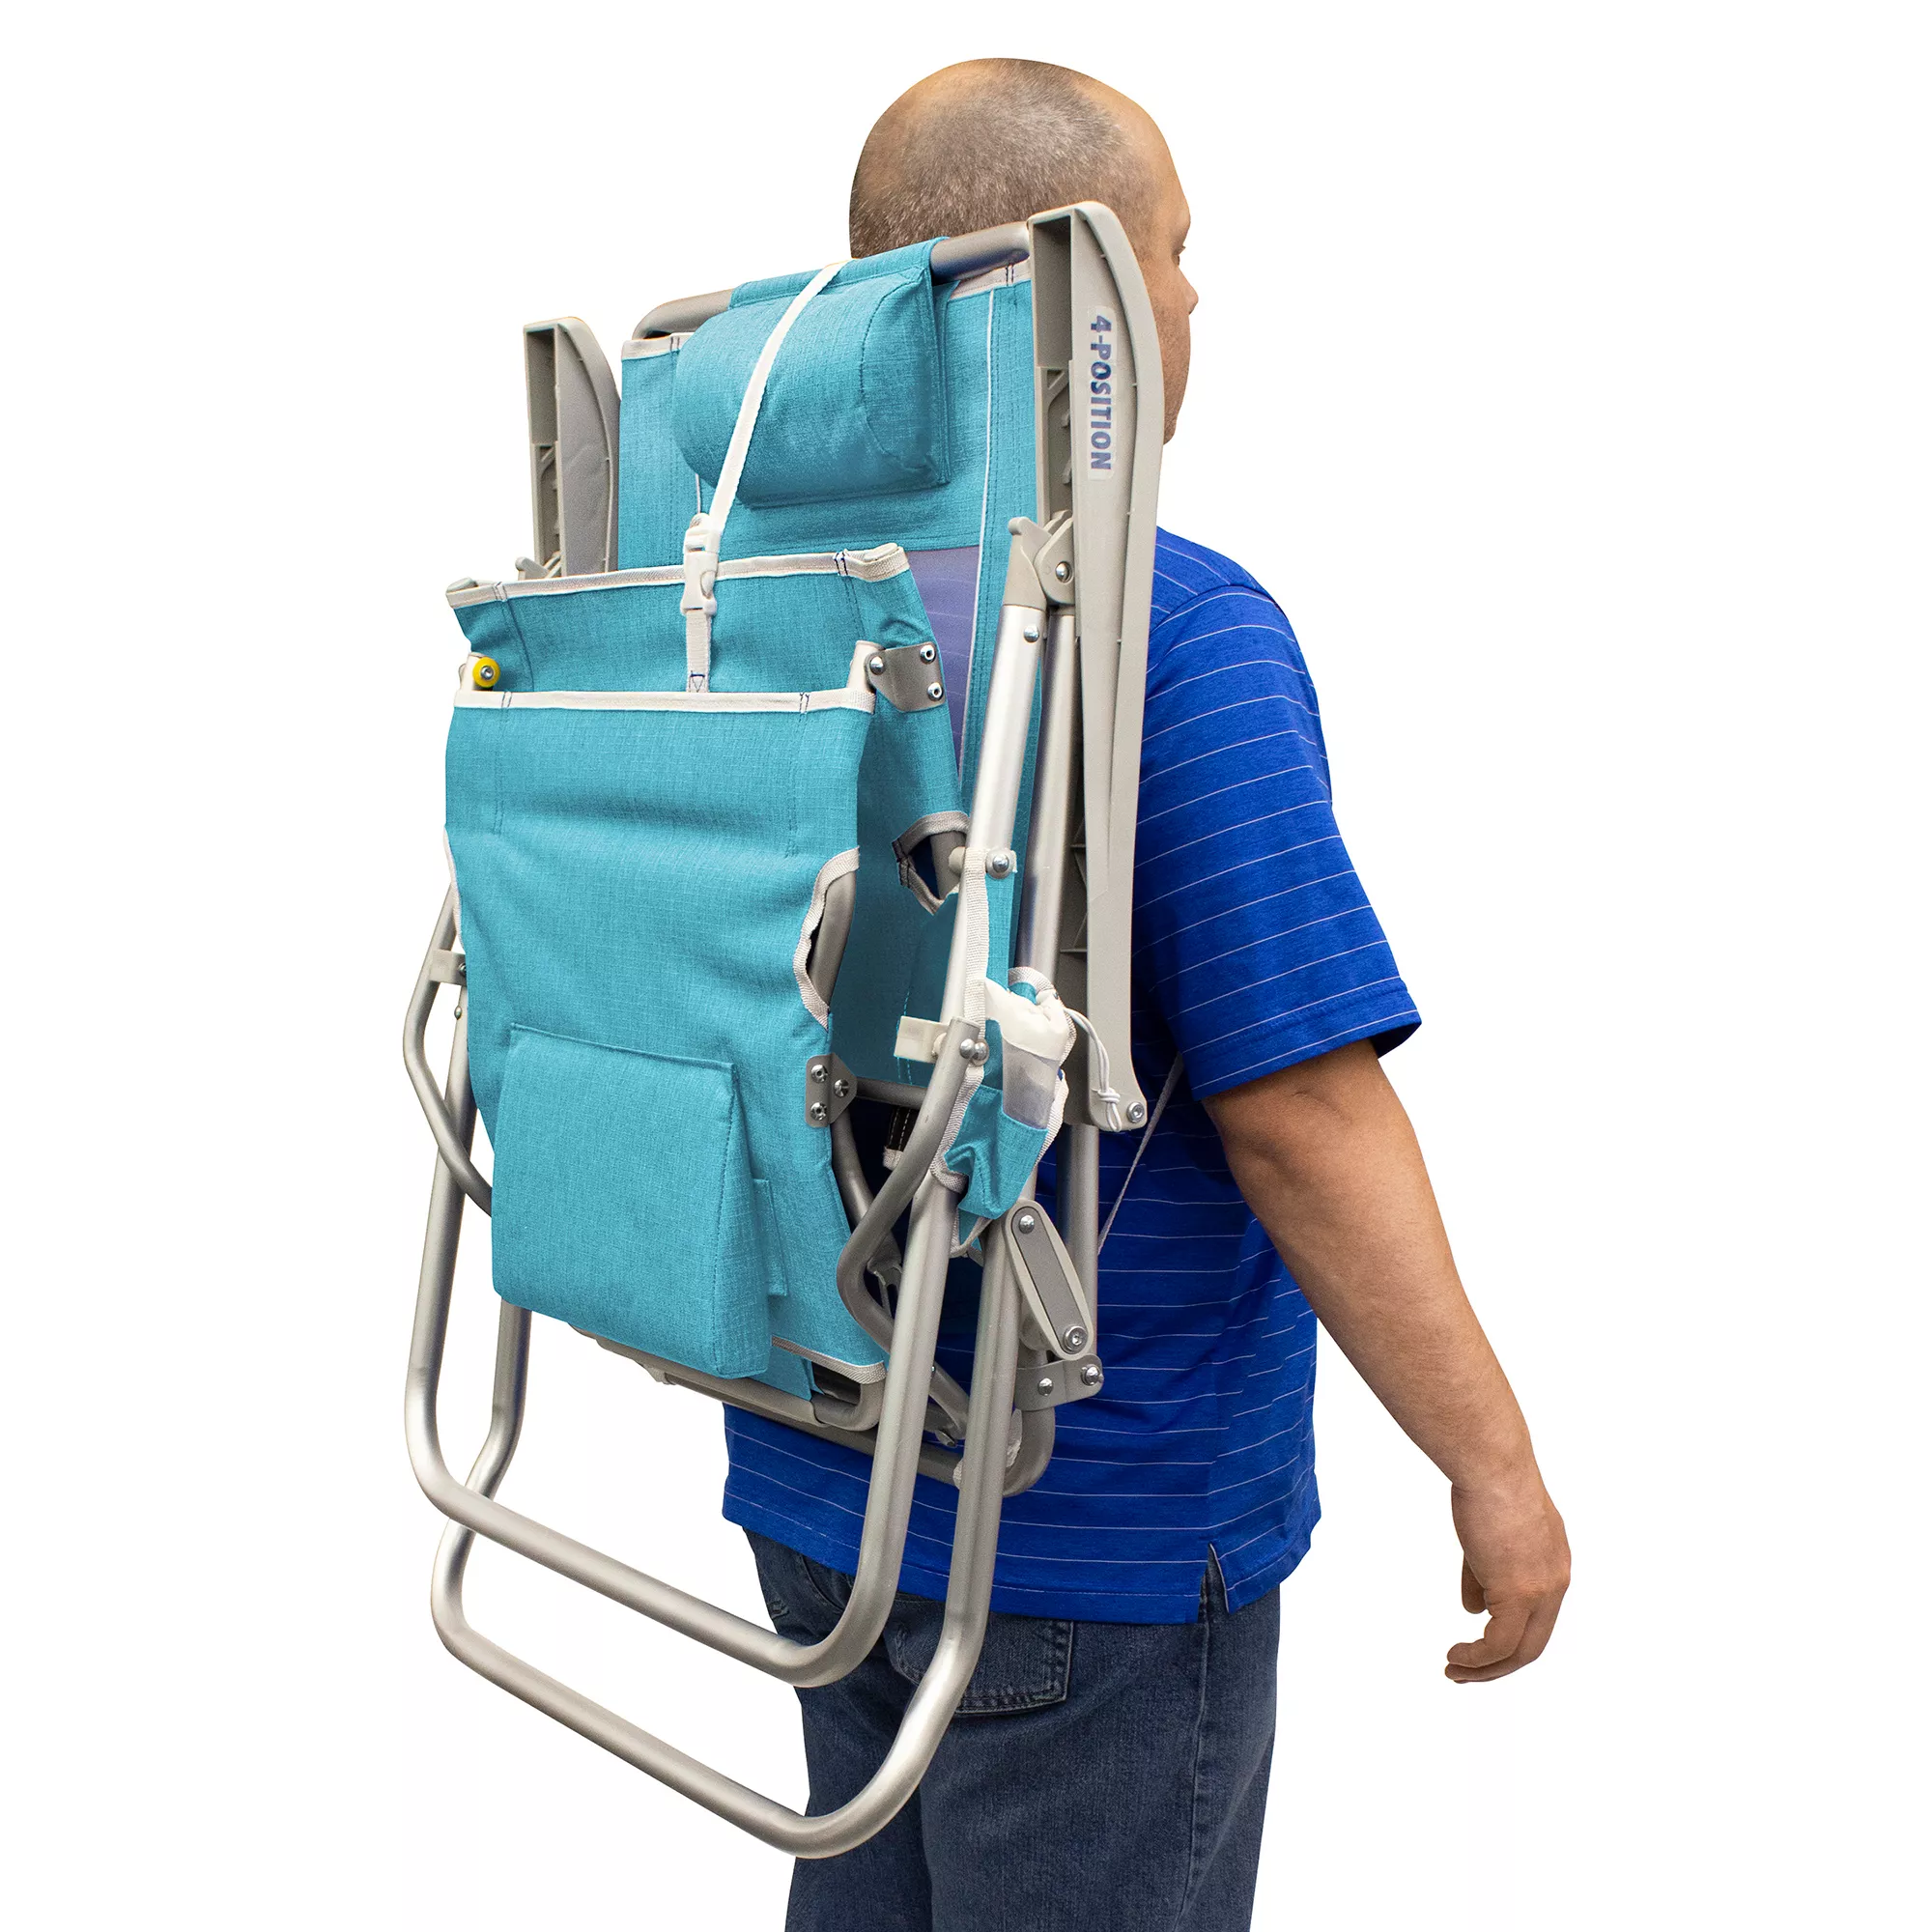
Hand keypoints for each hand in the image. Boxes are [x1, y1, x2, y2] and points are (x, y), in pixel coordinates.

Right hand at [1445, 1473, 1569, 1681]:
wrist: (1491, 1464)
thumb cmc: (1486, 1484)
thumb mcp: (1487, 1536)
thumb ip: (1483, 1576)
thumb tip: (1475, 1612)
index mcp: (1553, 1565)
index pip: (1536, 1617)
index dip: (1508, 1638)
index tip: (1478, 1647)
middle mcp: (1556, 1583)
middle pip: (1532, 1645)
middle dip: (1498, 1666)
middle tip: (1466, 1672)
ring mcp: (1542, 1591)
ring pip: (1518, 1651)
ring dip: (1484, 1668)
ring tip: (1454, 1671)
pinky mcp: (1520, 1594)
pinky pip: (1498, 1644)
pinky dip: (1477, 1658)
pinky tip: (1456, 1657)